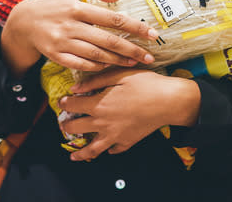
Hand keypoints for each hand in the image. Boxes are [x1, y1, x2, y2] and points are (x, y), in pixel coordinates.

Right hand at [1, 0, 157, 76]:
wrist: (22, 22)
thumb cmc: (50, 3)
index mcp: (77, 8)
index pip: (113, 19)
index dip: (135, 27)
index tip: (152, 34)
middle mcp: (71, 26)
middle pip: (108, 41)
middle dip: (132, 50)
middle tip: (150, 56)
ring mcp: (64, 43)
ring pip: (97, 55)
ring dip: (118, 61)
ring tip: (134, 63)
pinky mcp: (57, 56)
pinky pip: (81, 65)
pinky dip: (97, 67)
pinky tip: (110, 66)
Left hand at [58, 69, 200, 160]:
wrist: (169, 101)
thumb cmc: (146, 84)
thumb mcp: (120, 74)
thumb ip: (96, 81)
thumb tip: (75, 88)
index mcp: (99, 105)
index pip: (73, 106)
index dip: (64, 103)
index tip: (62, 101)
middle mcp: (103, 123)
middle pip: (76, 128)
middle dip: (66, 126)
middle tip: (64, 125)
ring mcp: (115, 135)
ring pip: (92, 149)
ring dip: (80, 153)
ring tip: (74, 156)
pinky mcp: (128, 141)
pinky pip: (114, 150)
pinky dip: (109, 150)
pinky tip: (107, 149)